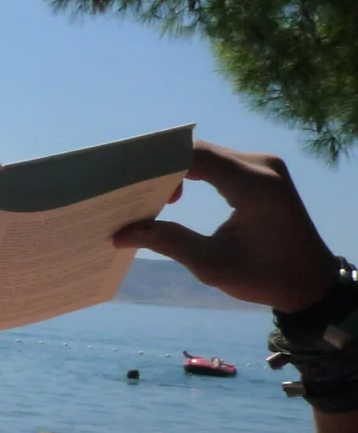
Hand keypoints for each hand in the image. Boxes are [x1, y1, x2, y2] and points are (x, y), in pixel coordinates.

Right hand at [112, 140, 337, 312]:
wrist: (311, 281)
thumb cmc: (266, 276)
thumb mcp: (212, 265)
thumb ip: (167, 241)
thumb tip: (120, 233)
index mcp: (255, 185)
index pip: (198, 156)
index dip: (158, 164)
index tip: (128, 184)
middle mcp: (262, 166)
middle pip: (199, 152)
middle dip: (162, 168)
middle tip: (132, 192)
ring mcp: (264, 166)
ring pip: (206, 155)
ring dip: (176, 171)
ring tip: (153, 197)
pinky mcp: (261, 173)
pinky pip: (218, 163)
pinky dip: (192, 173)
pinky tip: (175, 194)